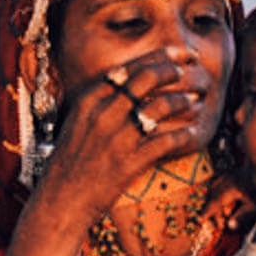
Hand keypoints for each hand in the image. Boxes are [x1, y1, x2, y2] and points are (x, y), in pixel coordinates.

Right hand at [37, 48, 215, 223]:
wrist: (60, 201)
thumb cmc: (69, 165)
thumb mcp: (77, 124)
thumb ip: (99, 105)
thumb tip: (126, 90)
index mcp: (89, 100)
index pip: (128, 69)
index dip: (157, 57)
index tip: (177, 53)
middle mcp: (103, 113)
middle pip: (145, 79)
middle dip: (172, 69)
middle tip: (189, 69)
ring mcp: (117, 138)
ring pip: (158, 107)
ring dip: (181, 100)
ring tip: (195, 98)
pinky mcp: (129, 163)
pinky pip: (165, 142)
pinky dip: (183, 135)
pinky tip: (193, 133)